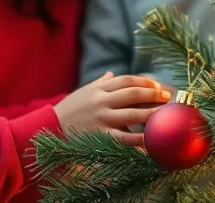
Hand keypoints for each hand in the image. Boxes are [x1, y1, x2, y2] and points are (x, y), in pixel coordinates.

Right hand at [54, 72, 171, 144]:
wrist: (47, 131)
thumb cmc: (67, 111)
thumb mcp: (82, 93)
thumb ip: (99, 83)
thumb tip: (112, 74)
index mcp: (98, 89)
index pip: (126, 80)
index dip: (144, 81)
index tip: (157, 85)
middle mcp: (101, 101)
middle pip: (133, 93)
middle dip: (153, 94)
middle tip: (167, 97)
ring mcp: (101, 119)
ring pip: (133, 113)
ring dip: (152, 113)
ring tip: (166, 114)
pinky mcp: (100, 136)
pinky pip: (125, 138)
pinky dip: (140, 139)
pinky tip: (152, 140)